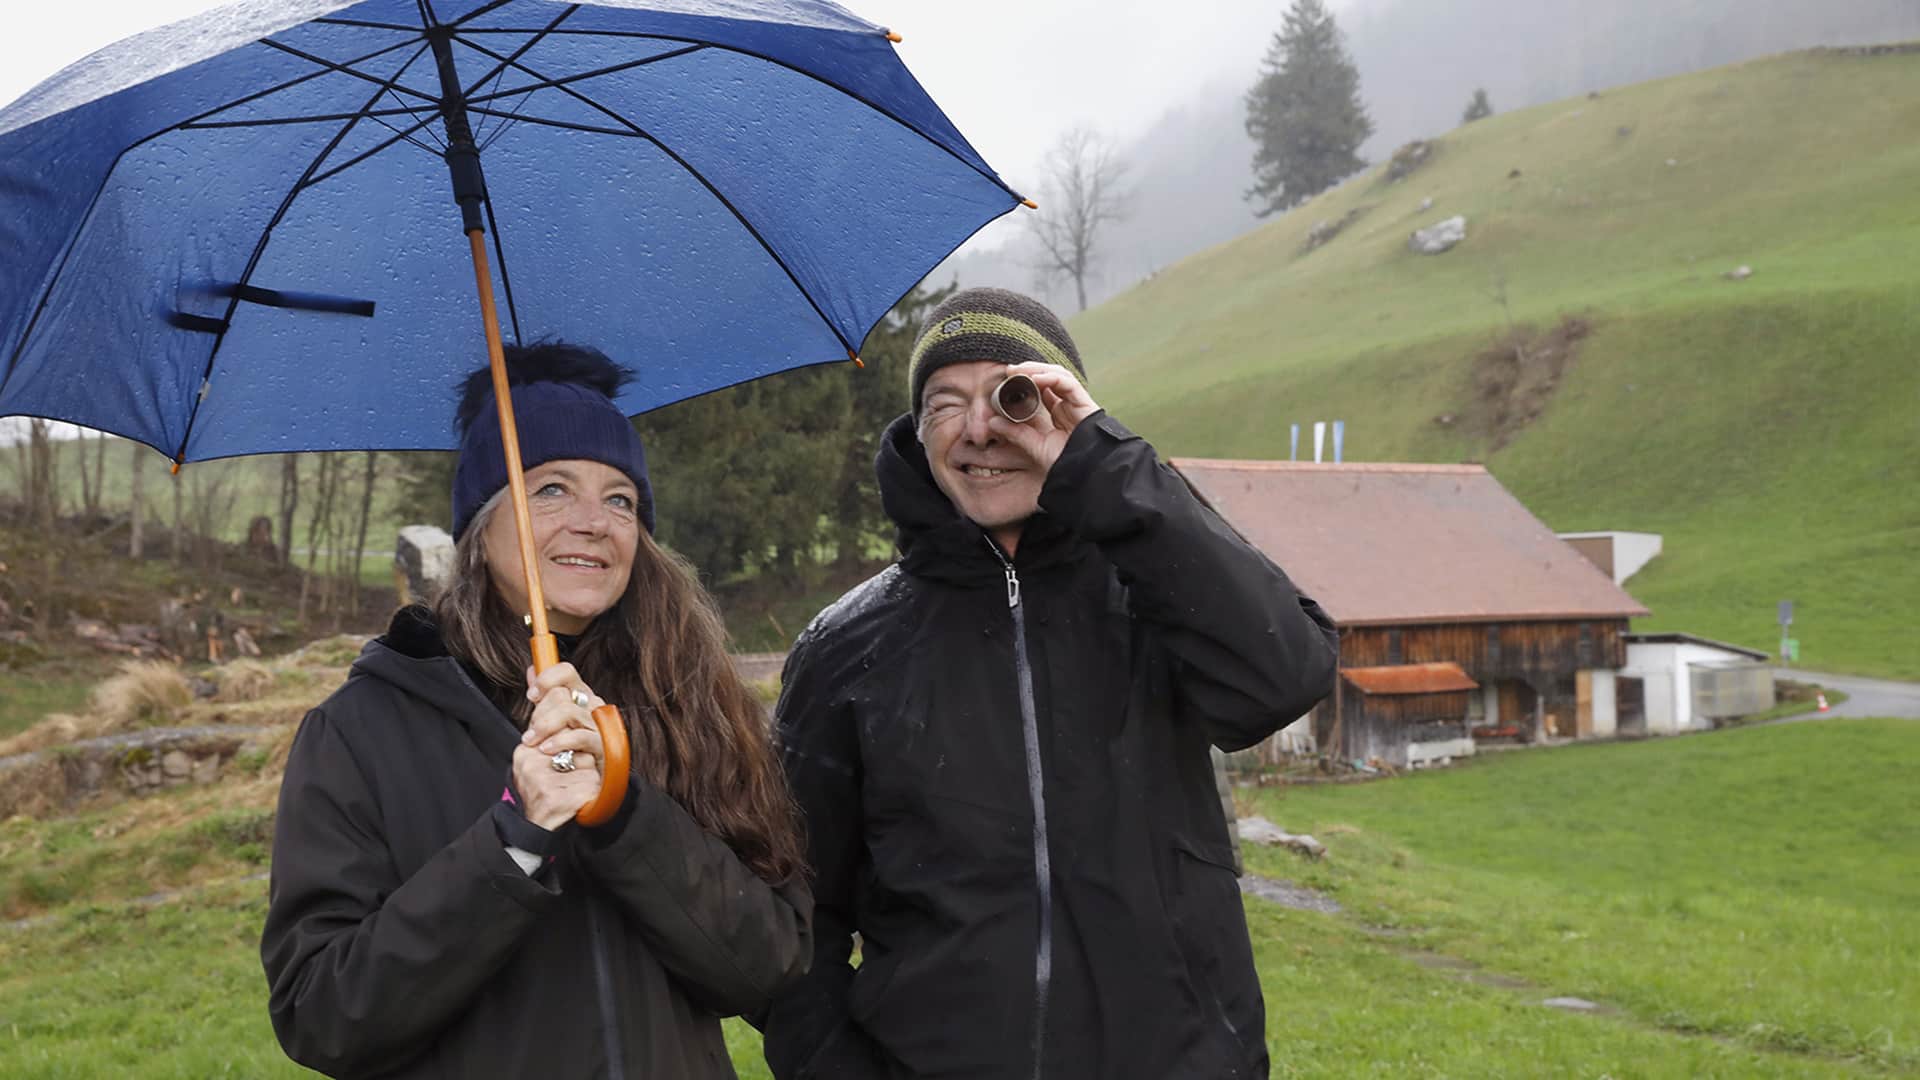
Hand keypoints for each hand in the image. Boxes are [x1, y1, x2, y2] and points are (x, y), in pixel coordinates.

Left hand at [510, 661, 608, 830]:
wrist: (565, 798)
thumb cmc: (556, 761)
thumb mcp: (544, 727)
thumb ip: (542, 699)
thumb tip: (531, 669)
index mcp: (578, 698)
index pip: (566, 673)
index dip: (547, 679)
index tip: (532, 695)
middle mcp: (592, 708)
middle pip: (563, 693)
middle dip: (541, 714)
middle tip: (530, 735)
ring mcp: (600, 727)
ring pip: (570, 711)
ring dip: (546, 727)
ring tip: (535, 744)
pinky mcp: (605, 747)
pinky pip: (582, 735)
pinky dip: (561, 741)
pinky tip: (548, 751)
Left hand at [984, 362, 1100, 473]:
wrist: (1086, 474)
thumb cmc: (1065, 463)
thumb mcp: (1035, 446)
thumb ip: (1016, 433)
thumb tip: (992, 422)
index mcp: (1057, 413)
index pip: (1040, 389)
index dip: (1024, 381)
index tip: (1005, 379)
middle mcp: (1068, 405)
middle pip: (1049, 377)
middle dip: (1029, 370)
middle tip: (1009, 370)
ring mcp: (1076, 403)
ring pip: (1058, 375)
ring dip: (1038, 370)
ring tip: (1019, 371)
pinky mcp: (1085, 403)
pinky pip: (1068, 383)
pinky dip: (1051, 378)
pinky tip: (1036, 378)